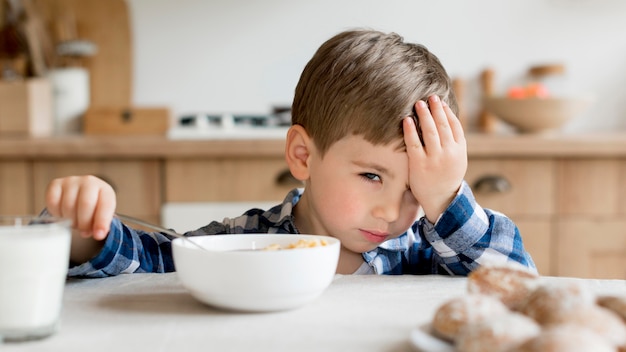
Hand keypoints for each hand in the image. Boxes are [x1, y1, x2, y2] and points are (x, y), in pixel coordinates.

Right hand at [45, 175, 116, 240]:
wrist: (81, 195)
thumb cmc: (93, 208)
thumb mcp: (101, 216)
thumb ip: (101, 225)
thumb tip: (97, 234)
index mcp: (105, 190)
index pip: (106, 205)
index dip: (101, 222)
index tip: (98, 235)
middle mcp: (89, 182)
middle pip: (86, 204)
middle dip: (84, 223)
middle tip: (84, 231)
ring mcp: (71, 181)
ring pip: (68, 206)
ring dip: (70, 221)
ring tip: (75, 222)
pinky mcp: (55, 184)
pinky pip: (53, 202)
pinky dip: (57, 214)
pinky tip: (64, 215)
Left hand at [403, 95, 466, 222]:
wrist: (440, 199)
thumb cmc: (446, 176)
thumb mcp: (458, 160)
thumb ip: (454, 142)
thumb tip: (447, 120)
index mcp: (460, 151)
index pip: (455, 126)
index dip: (447, 113)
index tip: (441, 103)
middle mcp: (449, 153)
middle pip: (443, 125)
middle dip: (436, 109)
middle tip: (430, 97)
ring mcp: (434, 159)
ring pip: (430, 131)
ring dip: (424, 115)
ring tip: (419, 103)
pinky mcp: (419, 164)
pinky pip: (414, 143)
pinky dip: (410, 130)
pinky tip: (407, 120)